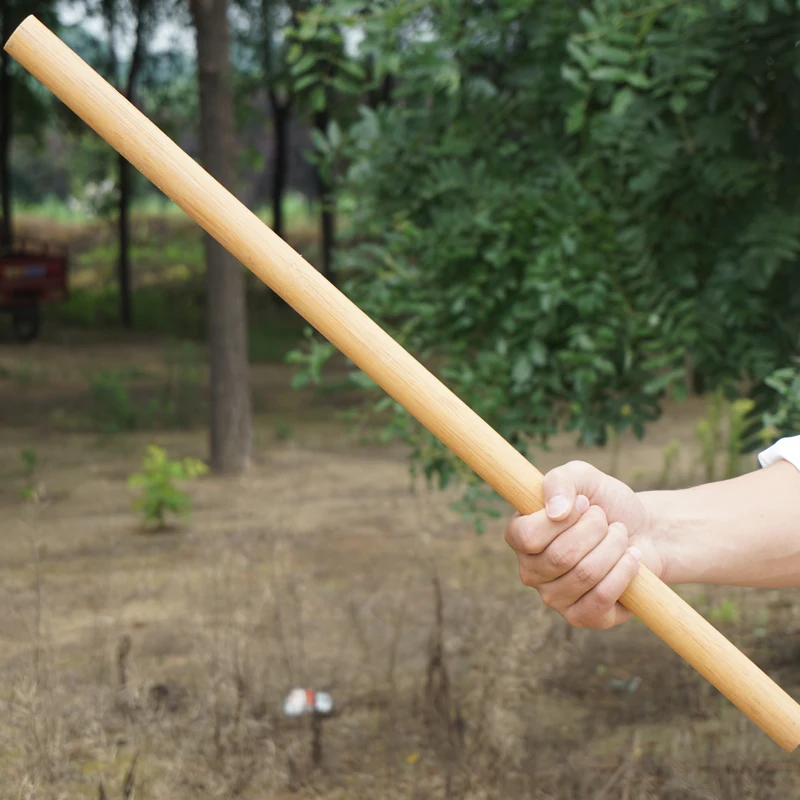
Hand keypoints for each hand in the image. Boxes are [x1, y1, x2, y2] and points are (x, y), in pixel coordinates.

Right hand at [505, 461, 666, 628]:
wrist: (643, 531)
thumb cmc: (605, 503)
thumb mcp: (582, 477)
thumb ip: (561, 481)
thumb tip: (556, 510)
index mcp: (520, 537)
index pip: (527, 536)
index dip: (563, 518)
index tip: (585, 503)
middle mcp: (530, 571)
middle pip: (561, 556)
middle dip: (595, 530)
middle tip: (606, 520)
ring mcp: (554, 598)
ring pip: (585, 574)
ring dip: (614, 547)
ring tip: (620, 536)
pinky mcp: (582, 618)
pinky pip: (601, 597)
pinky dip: (624, 572)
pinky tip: (631, 559)